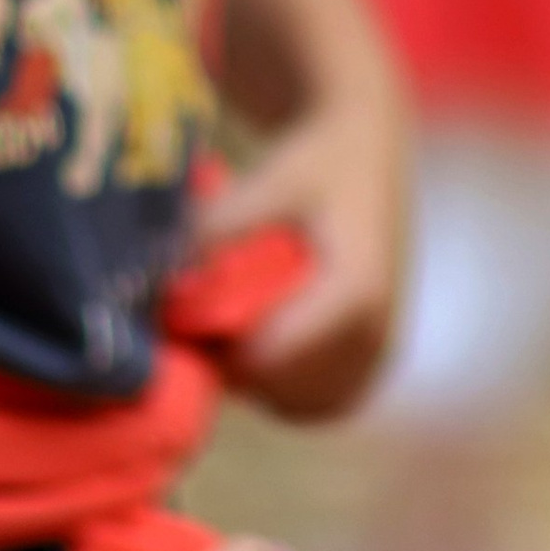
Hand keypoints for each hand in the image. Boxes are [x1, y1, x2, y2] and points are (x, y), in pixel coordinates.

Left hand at [196, 107, 404, 420]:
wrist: (369, 145)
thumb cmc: (319, 159)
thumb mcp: (273, 178)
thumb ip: (221, 225)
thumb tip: (167, 279)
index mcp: (357, 290)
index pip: (275, 358)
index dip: (222, 353)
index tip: (187, 326)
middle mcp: (378, 328)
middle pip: (287, 389)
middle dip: (239, 370)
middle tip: (202, 333)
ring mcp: (383, 347)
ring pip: (306, 404)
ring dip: (263, 385)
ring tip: (231, 337)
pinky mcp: (380, 354)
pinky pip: (328, 401)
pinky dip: (290, 390)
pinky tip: (263, 350)